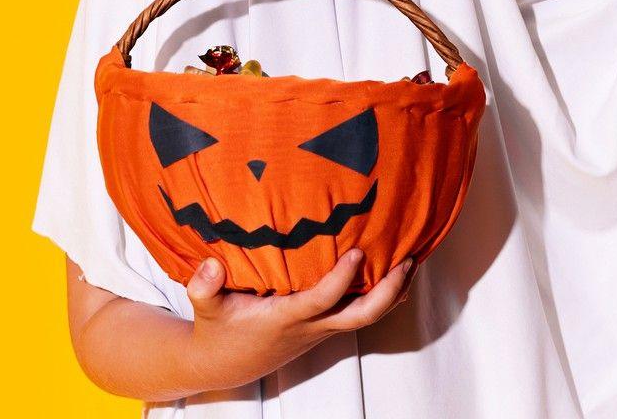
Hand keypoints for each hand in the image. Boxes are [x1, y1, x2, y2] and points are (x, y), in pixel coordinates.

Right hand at [182, 250, 412, 390]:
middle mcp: (310, 327)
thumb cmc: (218, 329)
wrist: (226, 363)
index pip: (321, 301)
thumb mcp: (205, 307)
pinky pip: (360, 313)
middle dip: (388, 290)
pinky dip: (381, 296)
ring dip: (392, 292)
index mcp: (285, 319)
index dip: (341, 280)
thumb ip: (204, 286)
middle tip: (408, 260)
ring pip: (368, 316)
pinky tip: (393, 274)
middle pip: (361, 316)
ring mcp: (321, 330)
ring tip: (412, 260)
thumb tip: (209, 265)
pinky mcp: (324, 328)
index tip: (357, 252)